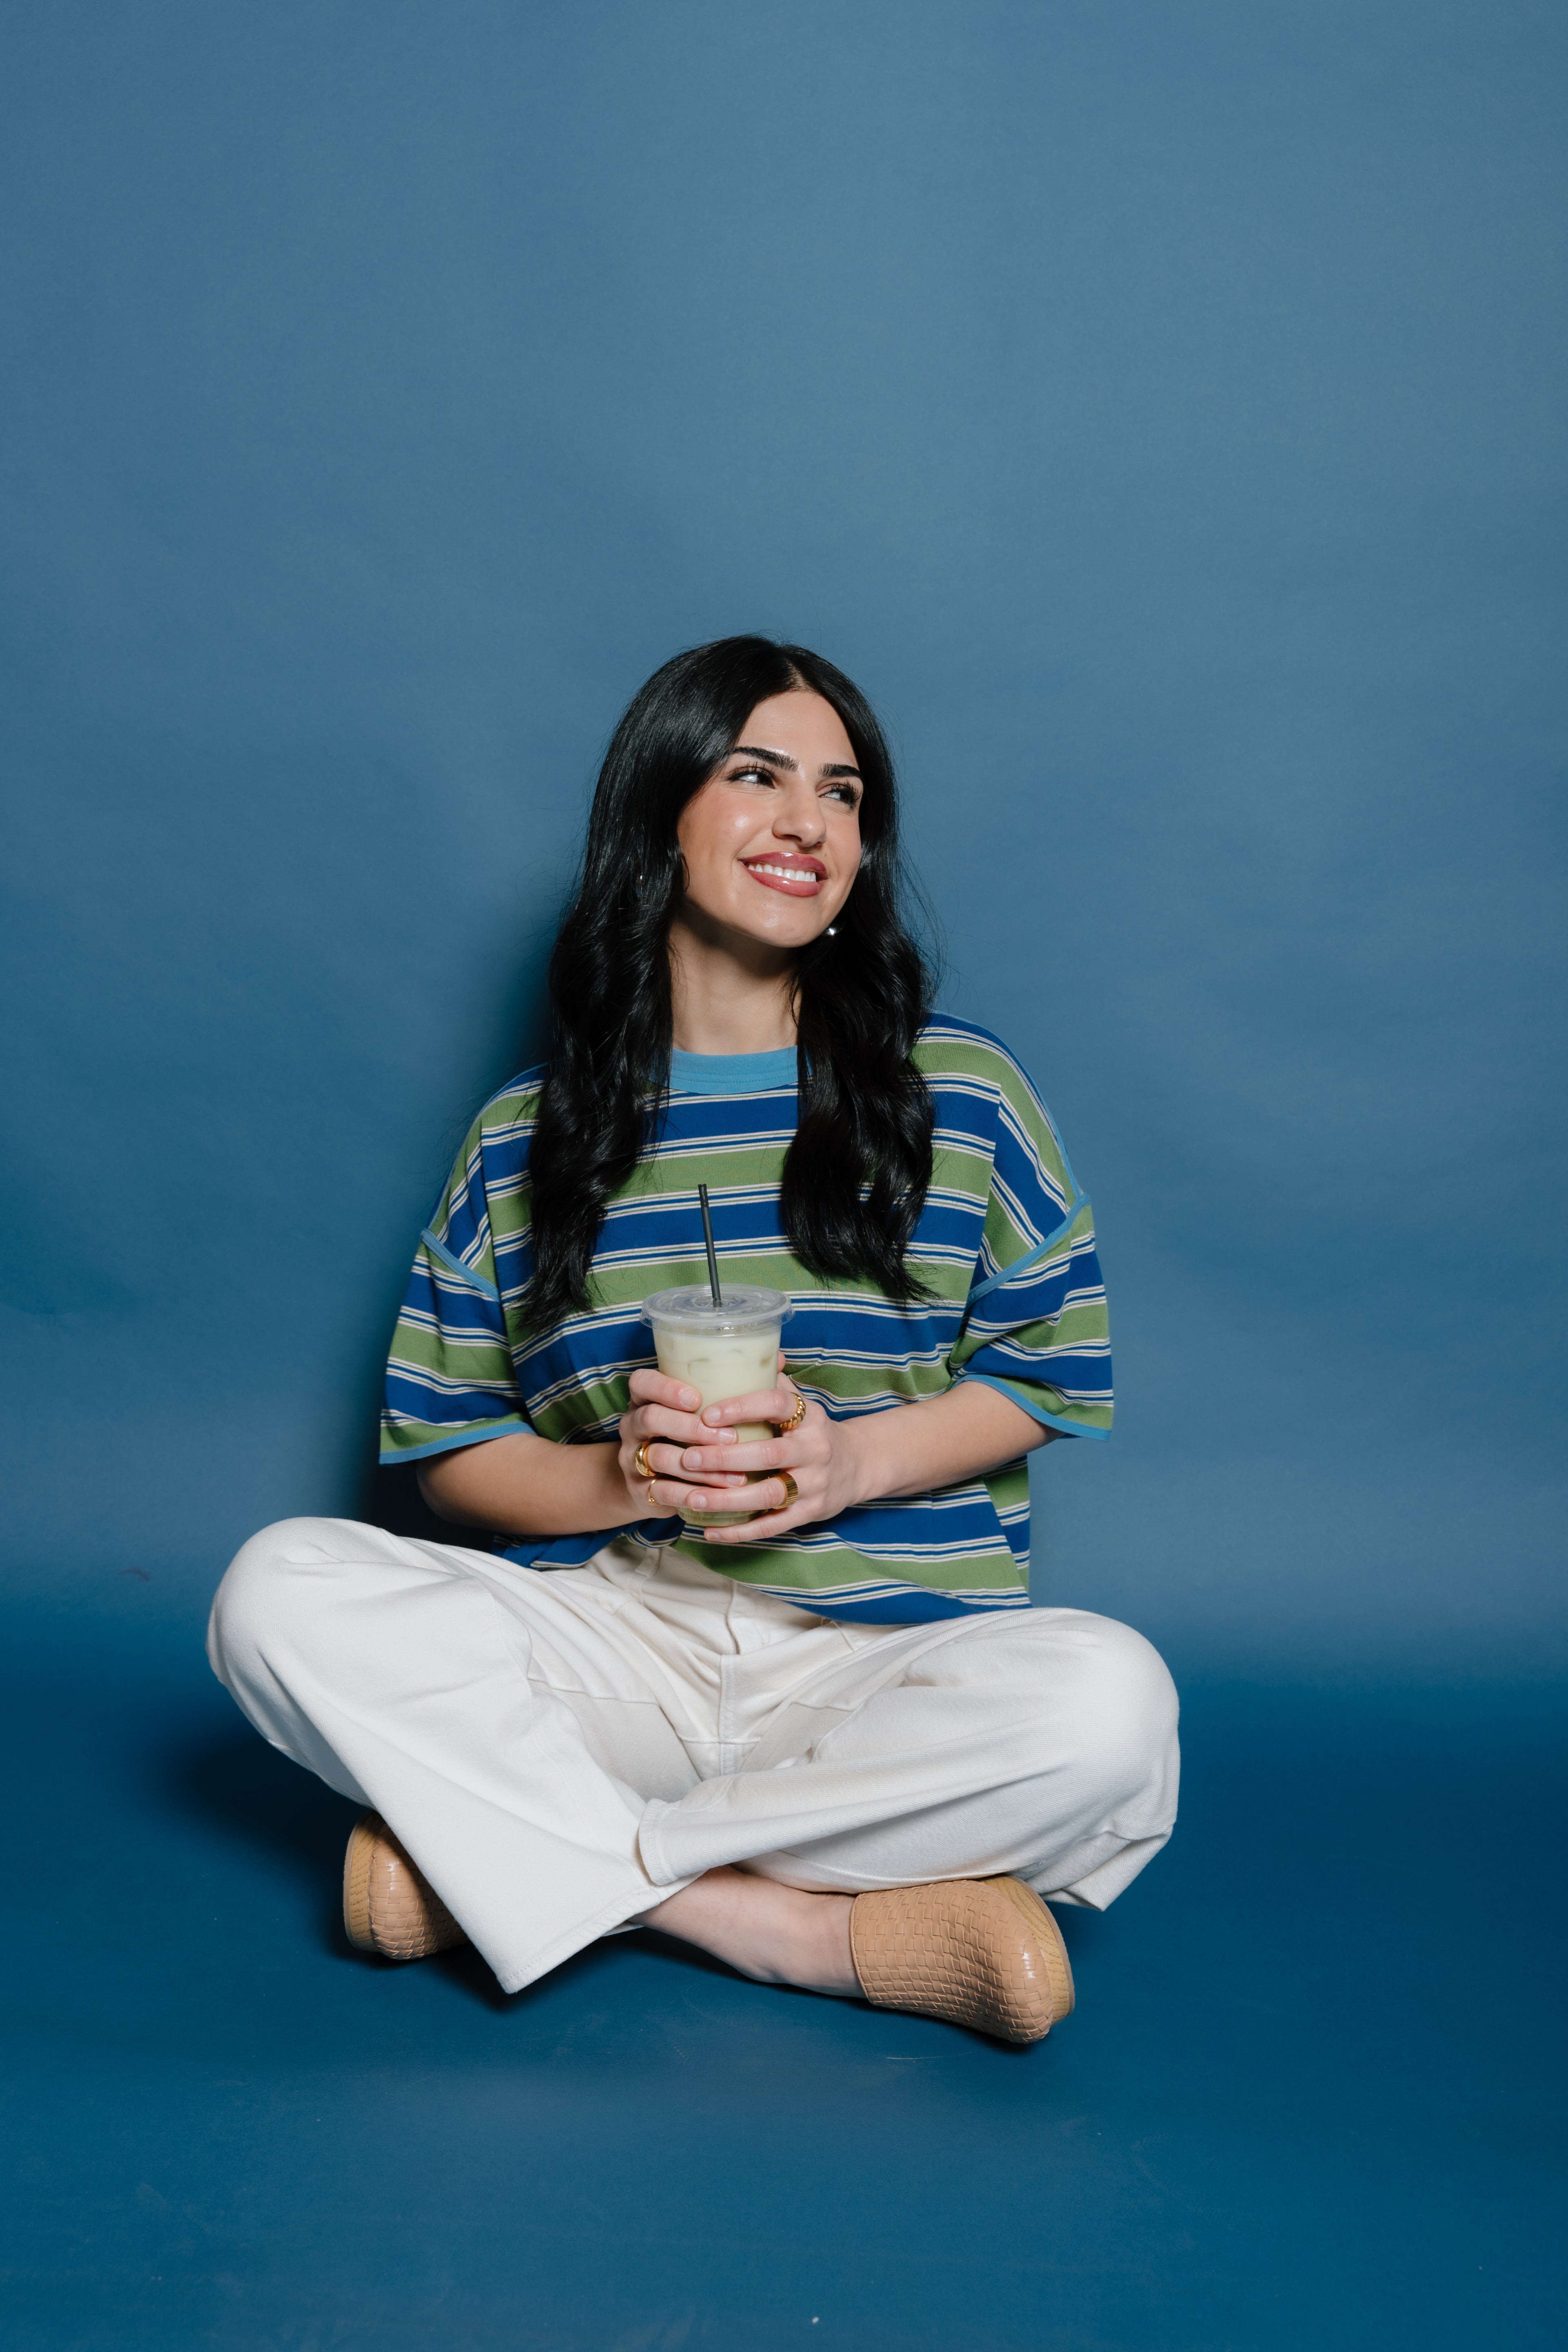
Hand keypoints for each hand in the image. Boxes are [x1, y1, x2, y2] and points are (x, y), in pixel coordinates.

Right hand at [616, 1368, 754, 1520]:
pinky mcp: (639, 1490)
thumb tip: (777, 1361)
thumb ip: (730, 1386)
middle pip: (651, 1418)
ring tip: (737, 1475)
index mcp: (645, 1399)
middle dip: (691, 1428)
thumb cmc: (686, 1435)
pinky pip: (661, 1491)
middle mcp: (633, 1425)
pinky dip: (691, 1494)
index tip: (697, 1399)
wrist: (649, 1483)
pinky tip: (717, 1496)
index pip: (642, 1382)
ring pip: (659, 1457)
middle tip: (730, 1438)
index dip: (666, 1388)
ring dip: (701, 1467)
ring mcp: (631, 1458)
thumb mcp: (698, 1410)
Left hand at [673, 1368, 863, 1545]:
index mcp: (809, 1416)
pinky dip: (740, 1531)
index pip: (777, 1404)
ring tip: (691, 1498)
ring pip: (769, 1494)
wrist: (857, 1466)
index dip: (742, 1407)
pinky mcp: (810, 1513)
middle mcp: (815, 1449)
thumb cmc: (812, 1431)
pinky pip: (773, 1525)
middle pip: (768, 1454)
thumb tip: (745, 1348)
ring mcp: (815, 1484)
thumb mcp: (800, 1403)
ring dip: (727, 1498)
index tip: (707, 1414)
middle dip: (724, 1458)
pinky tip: (709, 1531)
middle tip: (686, 1458)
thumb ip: (772, 1382)